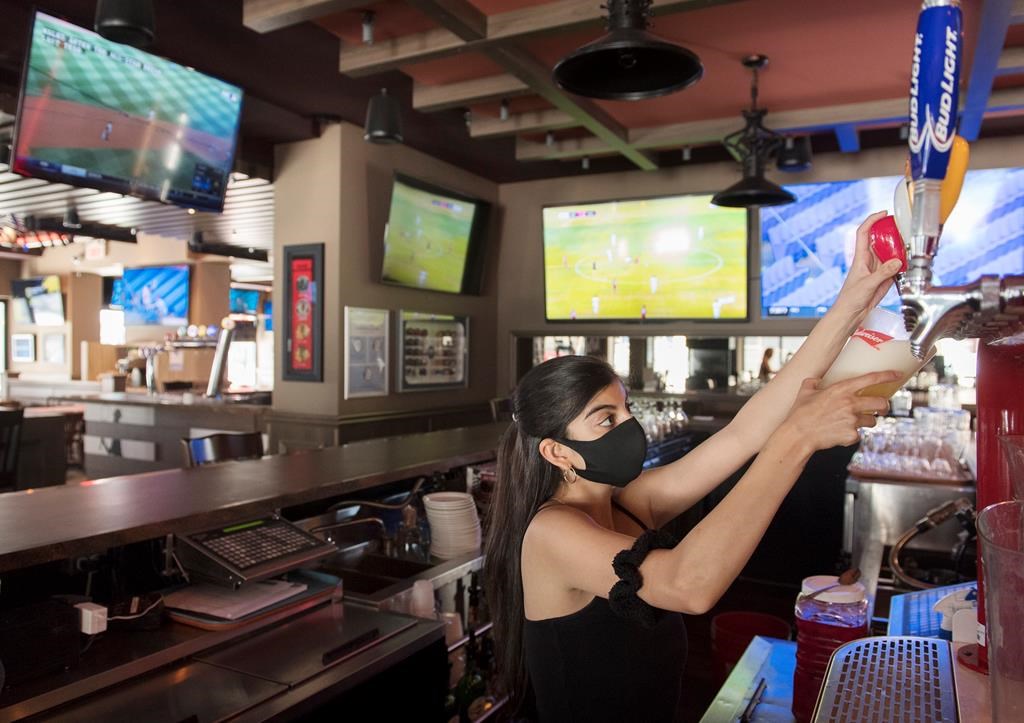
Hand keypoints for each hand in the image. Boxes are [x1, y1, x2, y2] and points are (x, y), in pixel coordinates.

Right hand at [781, 371, 899, 451]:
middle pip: (882, 403)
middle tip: (880, 407)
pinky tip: (839, 433)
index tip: (896, 374)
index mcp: (841, 389)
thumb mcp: (804, 392)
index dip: (887, 375)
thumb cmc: (800, 414)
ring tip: (851, 422)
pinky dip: (851, 435)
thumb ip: (813, 382)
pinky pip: (858, 434)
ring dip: (866, 421)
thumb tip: (817, 381)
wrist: (798, 435)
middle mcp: (850, 404)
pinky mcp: (852, 436)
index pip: (871, 379)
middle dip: (884, 406)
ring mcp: (852, 421)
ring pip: (872, 420)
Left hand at [832, 211, 903, 321]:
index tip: (883, 214)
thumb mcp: (867, 284)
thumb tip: (896, 262)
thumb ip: (882, 273)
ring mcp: (877, 269)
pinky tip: (908, 262)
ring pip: (889, 252)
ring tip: (909, 243)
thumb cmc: (850, 299)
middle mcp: (869, 260)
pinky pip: (895, 266)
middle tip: (903, 228)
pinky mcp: (884, 278)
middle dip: (890, 232)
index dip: (872, 221)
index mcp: (860, 258)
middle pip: (880, 240)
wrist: (851, 314)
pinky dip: (902, 263)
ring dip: (898, 248)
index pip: (864, 233)